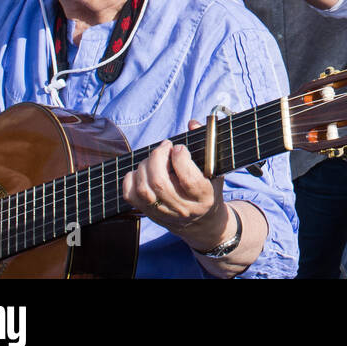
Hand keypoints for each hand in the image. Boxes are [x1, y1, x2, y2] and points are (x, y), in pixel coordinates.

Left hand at [121, 121, 226, 247]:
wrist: (202, 222)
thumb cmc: (209, 188)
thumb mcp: (215, 169)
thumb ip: (207, 145)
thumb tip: (192, 123)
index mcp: (204, 195)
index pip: (189, 180)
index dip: (180, 159)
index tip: (179, 147)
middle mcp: (183, 208)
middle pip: (160, 183)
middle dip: (157, 158)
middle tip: (164, 146)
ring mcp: (164, 213)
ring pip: (144, 189)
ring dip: (144, 166)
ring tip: (154, 158)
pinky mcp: (150, 214)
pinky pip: (131, 196)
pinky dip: (131, 179)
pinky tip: (142, 170)